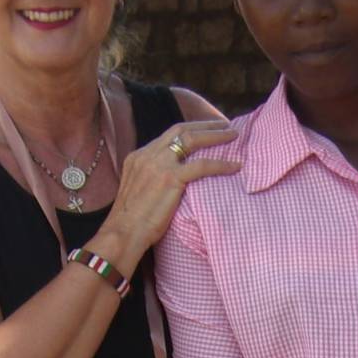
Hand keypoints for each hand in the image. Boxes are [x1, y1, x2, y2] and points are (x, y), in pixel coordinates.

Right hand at [92, 118, 241, 260]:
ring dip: (216, 135)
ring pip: (192, 140)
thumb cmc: (130, 224)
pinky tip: (235, 166)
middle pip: (180, 129)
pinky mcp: (171, 178)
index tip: (205, 131)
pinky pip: (203, 165)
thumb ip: (152, 180)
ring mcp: (159, 164)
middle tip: (224, 124)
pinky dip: (221, 164)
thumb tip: (172, 184)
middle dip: (204, 125)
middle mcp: (147, 155)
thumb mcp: (137, 192)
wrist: (122, 233)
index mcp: (138, 157)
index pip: (167, 136)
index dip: (189, 131)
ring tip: (233, 135)